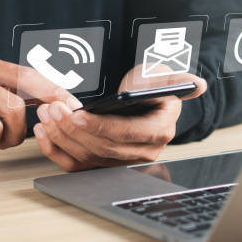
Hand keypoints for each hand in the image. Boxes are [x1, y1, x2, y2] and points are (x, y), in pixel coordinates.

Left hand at [33, 67, 206, 170]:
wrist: (142, 100)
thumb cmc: (150, 86)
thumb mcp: (161, 77)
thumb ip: (174, 80)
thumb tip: (197, 85)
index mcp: (159, 132)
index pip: (126, 134)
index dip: (100, 126)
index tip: (77, 113)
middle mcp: (142, 152)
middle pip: (103, 148)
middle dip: (74, 129)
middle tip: (53, 108)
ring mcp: (121, 161)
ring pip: (87, 157)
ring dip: (62, 137)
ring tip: (46, 113)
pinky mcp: (102, 164)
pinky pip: (76, 164)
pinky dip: (57, 150)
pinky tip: (44, 132)